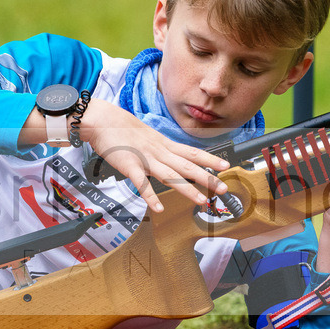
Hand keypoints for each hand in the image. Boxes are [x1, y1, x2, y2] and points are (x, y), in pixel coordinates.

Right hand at [77, 98, 229, 212]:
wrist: (103, 120)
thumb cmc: (124, 130)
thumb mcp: (150, 138)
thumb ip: (164, 150)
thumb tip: (177, 159)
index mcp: (165, 145)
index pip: (192, 153)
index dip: (210, 160)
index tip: (226, 166)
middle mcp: (160, 152)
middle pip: (187, 166)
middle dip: (207, 178)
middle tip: (222, 188)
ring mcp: (145, 159)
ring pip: (170, 175)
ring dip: (186, 189)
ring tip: (200, 201)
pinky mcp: (129, 166)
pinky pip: (141, 183)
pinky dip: (150, 196)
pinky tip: (157, 208)